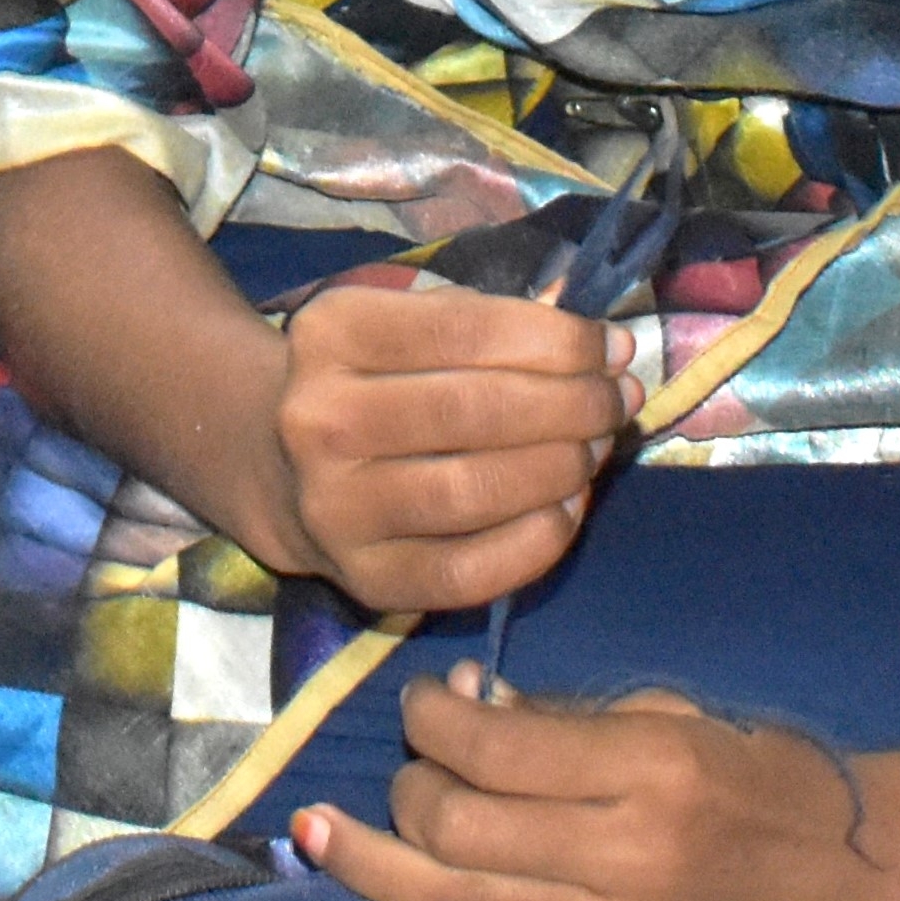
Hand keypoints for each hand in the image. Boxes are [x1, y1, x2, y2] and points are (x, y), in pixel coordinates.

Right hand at [266, 281, 637, 609]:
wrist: (282, 467)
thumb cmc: (376, 379)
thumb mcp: (410, 323)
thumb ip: (497, 324)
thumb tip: (605, 347)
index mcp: (331, 332)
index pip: (466, 329)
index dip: (557, 339)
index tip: (611, 347)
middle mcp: (319, 418)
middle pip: (476, 411)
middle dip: (572, 404)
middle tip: (617, 400)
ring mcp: (335, 506)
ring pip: (474, 491)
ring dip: (560, 468)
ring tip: (595, 449)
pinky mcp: (363, 577)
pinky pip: (468, 570)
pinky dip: (535, 542)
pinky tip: (567, 509)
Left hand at [298, 672, 899, 900]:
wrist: (865, 884)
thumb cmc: (772, 778)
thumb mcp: (681, 717)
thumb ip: (570, 722)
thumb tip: (467, 713)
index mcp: (652, 769)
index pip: (494, 748)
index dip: (433, 719)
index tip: (422, 701)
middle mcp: (631, 860)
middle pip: (461, 826)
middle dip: (406, 788)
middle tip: (401, 767)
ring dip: (374, 865)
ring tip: (315, 836)